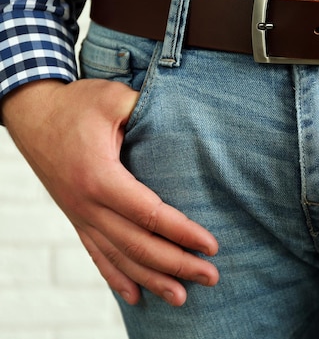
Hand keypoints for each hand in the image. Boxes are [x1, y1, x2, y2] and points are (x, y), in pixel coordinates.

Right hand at [1, 79, 218, 305]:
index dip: (182, 232)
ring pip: (118, 257)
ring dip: (152, 280)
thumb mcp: (113, 98)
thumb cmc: (75, 104)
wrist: (30, 113)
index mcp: (100, 176)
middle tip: (211, 277)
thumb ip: (147, 110)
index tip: (211, 245)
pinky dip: (116, 278)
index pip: (149, 214)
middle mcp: (87, 204)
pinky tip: (135, 297)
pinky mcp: (76, 217)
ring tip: (182, 298)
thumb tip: (187, 118)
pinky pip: (96, 254)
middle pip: (137, 244)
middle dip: (177, 264)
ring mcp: (79, 215)